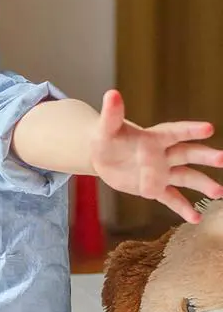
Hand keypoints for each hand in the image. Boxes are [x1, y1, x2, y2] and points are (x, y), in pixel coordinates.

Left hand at [90, 90, 222, 222]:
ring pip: (185, 177)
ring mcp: (160, 172)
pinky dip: (182, 208)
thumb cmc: (105, 138)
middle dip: (205, 156)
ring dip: (202, 183)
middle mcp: (162, 154)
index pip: (174, 132)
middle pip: (187, 153)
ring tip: (218, 192)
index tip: (208, 128)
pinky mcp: (154, 188)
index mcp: (152, 138)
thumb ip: (112, 114)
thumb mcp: (106, 127)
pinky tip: (195, 218)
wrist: (101, 156)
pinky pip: (171, 198)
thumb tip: (112, 93)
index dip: (189, 130)